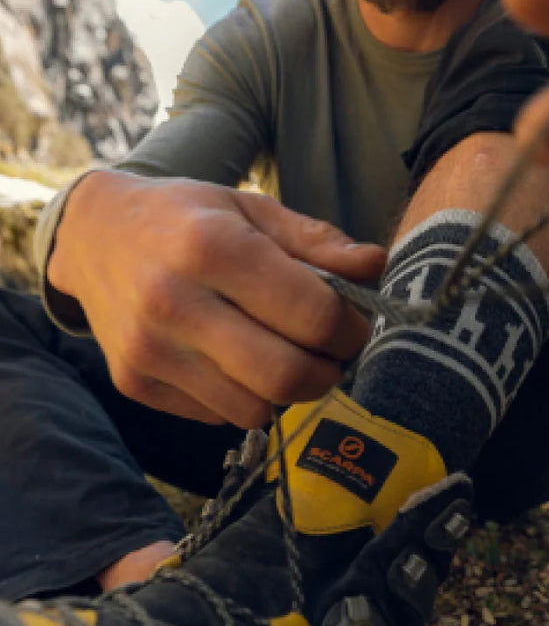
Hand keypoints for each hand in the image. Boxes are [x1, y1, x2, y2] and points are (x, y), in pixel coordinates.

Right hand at [48, 171, 385, 425]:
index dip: (351, 330)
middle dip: (327, 372)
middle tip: (329, 353)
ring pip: (255, 409)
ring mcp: (148, 350)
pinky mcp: (134, 383)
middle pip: (287, 376)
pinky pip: (218, 416)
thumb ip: (318, 242)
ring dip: (286, 390)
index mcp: (211, 246)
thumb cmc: (187, 217)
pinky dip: (242, 397)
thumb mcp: (253, 210)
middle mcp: (172, 302)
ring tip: (281, 354)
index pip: (312, 315)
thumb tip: (378, 267)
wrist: (93, 235)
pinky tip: (235, 361)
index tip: (354, 325)